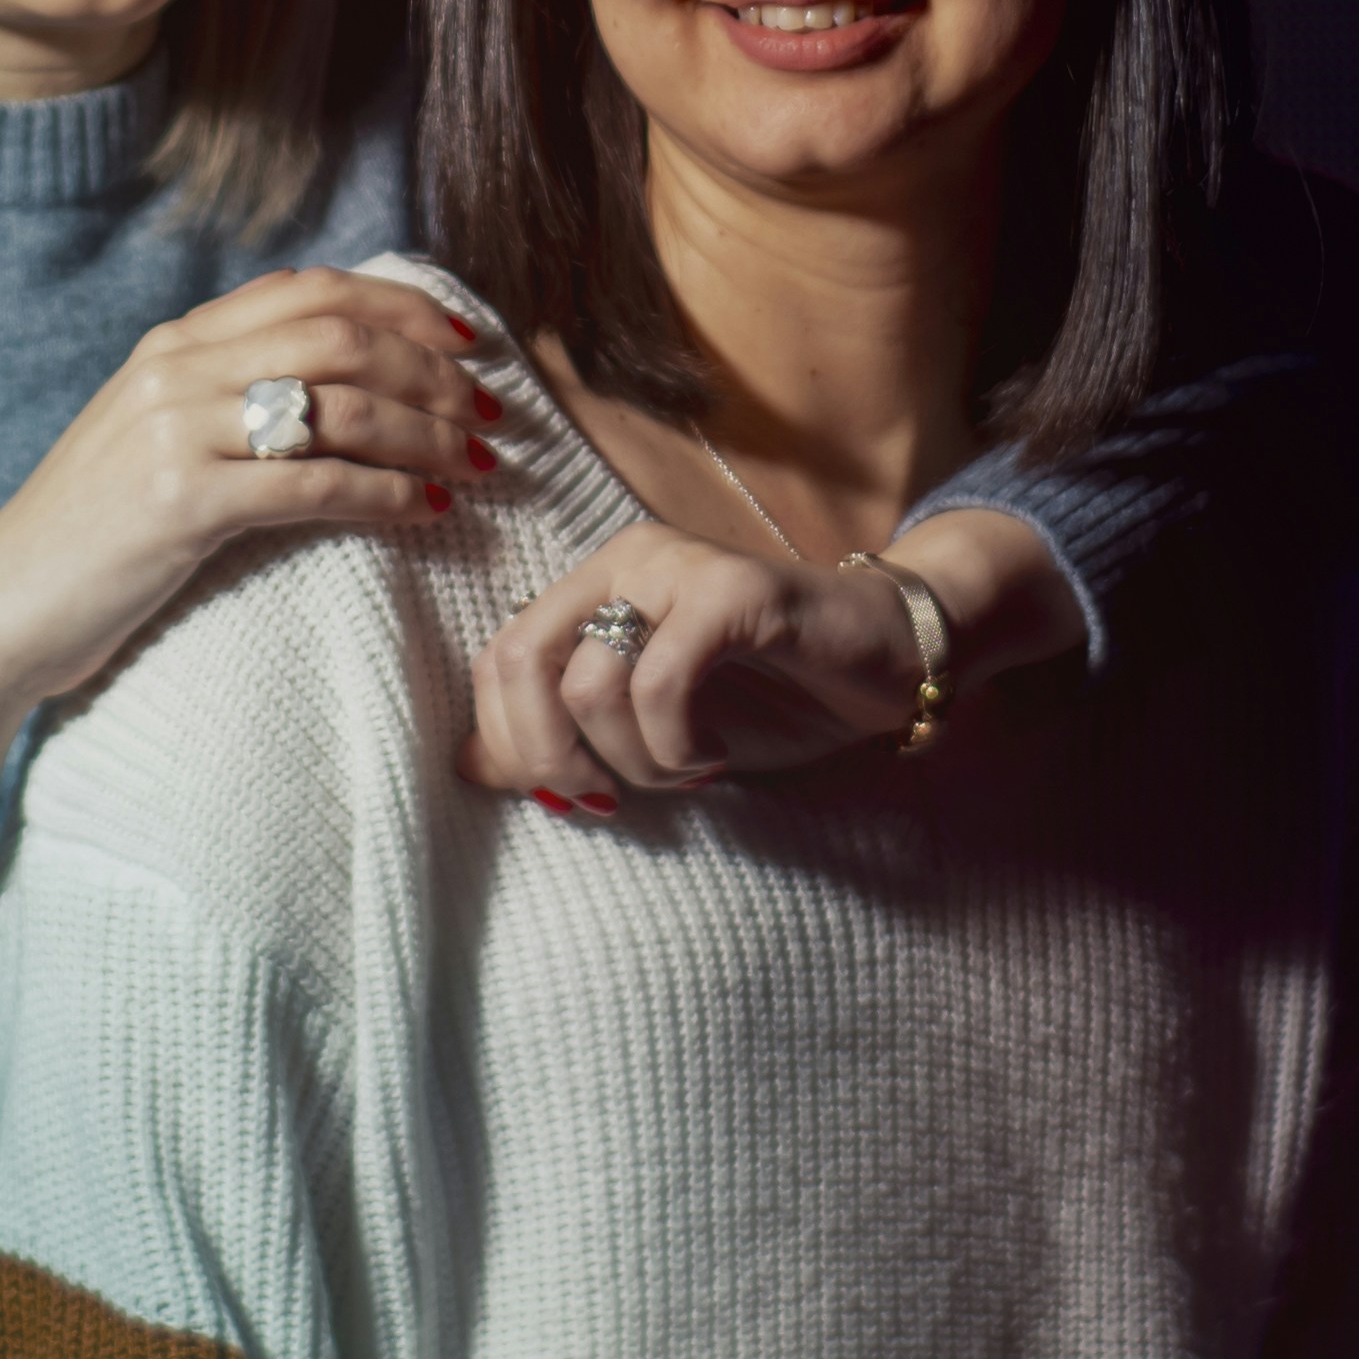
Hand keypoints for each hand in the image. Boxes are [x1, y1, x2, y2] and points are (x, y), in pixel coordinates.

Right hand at [0, 268, 488, 944]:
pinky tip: (425, 510)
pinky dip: (385, 491)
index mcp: (173, 342)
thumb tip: (333, 379)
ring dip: (426, 430)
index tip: (465, 338)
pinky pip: (311, 481)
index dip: (401, 306)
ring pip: (339, 402)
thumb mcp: (152, 438)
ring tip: (475, 463)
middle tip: (489, 410)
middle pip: (339, 334)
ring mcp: (174, 431)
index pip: (311, 289)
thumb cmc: (91, 536)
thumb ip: (224, 393)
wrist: (0, 609)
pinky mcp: (180, 502)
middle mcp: (175, 369)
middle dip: (431, 368)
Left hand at [460, 499, 1081, 805]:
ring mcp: (680, 566)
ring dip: (633, 761)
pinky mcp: (735, 591)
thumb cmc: (772, 698)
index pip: (498, 658)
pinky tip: (713, 756)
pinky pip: (660, 681)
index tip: (567, 797)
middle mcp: (627, 559)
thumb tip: (466, 769)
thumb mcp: (652, 733)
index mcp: (597, 582)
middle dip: (548, 756)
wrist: (892, 665)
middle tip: (610, 799)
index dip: (510, 743)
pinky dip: (675, 745)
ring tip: (687, 769)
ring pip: (589, 684)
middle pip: (520, 662)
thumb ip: (566, 738)